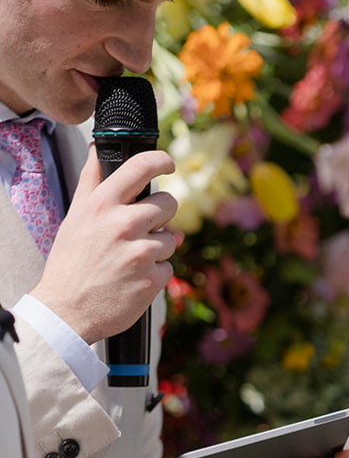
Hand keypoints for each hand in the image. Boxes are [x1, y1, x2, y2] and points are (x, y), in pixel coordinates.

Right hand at [29, 147, 179, 344]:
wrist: (67, 310)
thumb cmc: (70, 261)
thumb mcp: (75, 216)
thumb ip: (91, 181)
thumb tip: (96, 148)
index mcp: (102, 205)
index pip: (141, 167)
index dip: (161, 160)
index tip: (167, 163)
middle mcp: (123, 224)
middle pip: (168, 203)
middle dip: (161, 214)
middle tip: (143, 228)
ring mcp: (140, 253)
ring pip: (171, 238)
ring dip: (158, 247)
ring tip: (131, 259)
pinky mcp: (152, 280)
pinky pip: (169, 267)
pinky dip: (156, 273)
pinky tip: (134, 278)